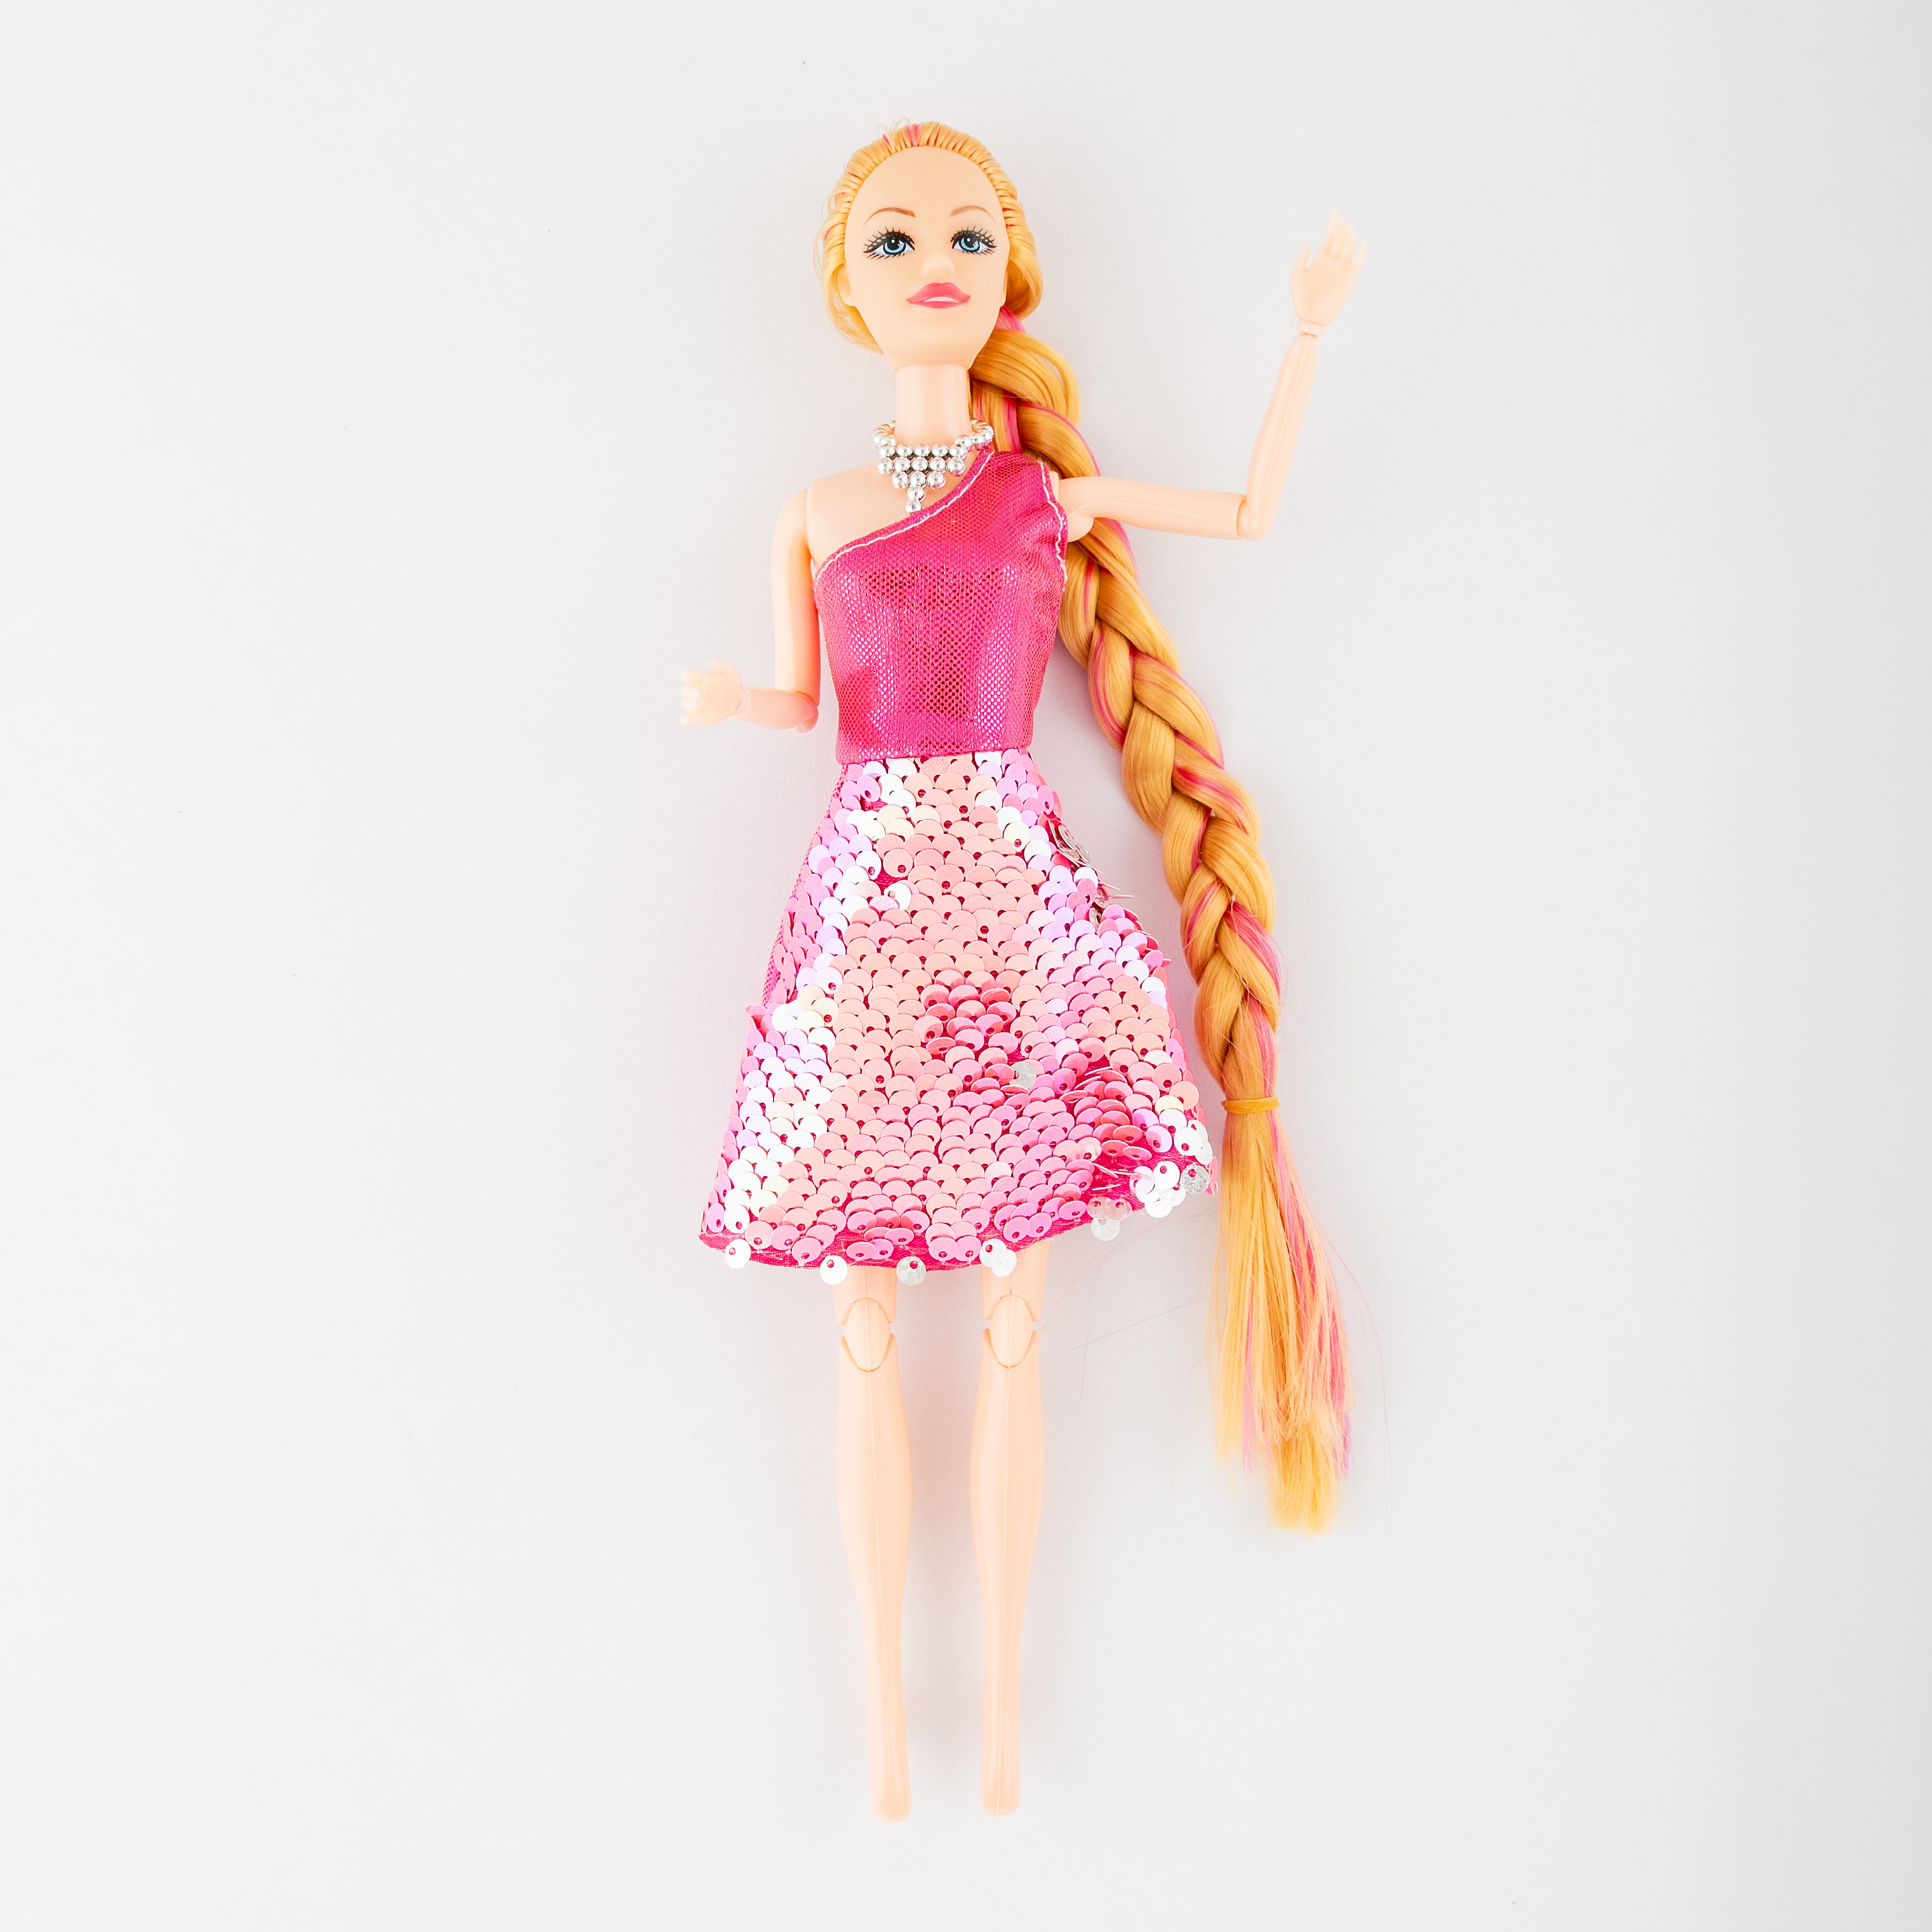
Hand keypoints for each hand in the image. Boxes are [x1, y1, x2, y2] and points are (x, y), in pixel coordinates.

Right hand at [680, 659, 743, 726]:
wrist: (737, 700)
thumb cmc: (732, 684)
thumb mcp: (730, 671)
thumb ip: (721, 665)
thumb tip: (708, 663)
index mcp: (702, 679)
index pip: (690, 676)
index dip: (687, 675)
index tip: (686, 675)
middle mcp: (697, 691)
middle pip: (686, 690)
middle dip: (689, 692)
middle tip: (698, 695)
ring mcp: (697, 703)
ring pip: (686, 702)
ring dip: (688, 704)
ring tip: (695, 706)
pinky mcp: (699, 715)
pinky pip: (689, 717)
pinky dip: (685, 719)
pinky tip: (685, 720)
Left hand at [1290, 213, 1363, 333]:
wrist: (1310, 316)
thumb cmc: (1301, 297)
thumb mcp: (1296, 275)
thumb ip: (1301, 258)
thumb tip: (1309, 242)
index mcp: (1321, 258)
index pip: (1330, 236)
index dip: (1333, 224)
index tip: (1334, 214)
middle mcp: (1333, 261)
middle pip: (1341, 238)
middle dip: (1342, 226)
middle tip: (1341, 217)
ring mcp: (1342, 268)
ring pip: (1349, 246)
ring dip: (1350, 234)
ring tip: (1348, 225)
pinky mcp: (1349, 278)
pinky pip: (1358, 262)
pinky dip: (1362, 253)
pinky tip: (1363, 244)